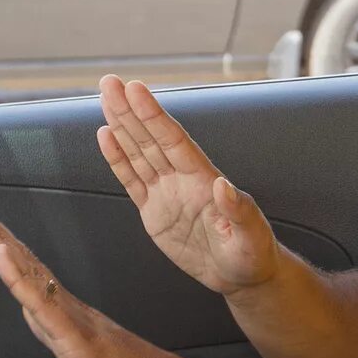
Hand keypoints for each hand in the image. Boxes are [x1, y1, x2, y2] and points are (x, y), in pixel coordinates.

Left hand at [0, 186, 178, 357]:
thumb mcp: (75, 355)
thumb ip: (54, 332)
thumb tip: (35, 319)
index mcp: (60, 307)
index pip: (22, 266)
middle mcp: (62, 303)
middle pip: (18, 259)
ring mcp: (66, 316)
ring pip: (24, 273)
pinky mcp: (72, 336)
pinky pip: (40, 302)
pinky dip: (18, 276)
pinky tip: (3, 254)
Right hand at [94, 74, 281, 295]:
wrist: (240, 275)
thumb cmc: (252, 253)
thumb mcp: (251, 235)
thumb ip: (238, 211)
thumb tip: (225, 186)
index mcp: (203, 180)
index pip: (173, 141)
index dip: (153, 116)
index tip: (136, 90)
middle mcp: (182, 180)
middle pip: (150, 139)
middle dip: (129, 111)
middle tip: (109, 82)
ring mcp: (166, 193)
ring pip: (138, 153)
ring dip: (121, 126)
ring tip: (105, 98)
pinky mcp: (154, 211)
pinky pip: (132, 180)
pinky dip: (118, 159)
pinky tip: (106, 136)